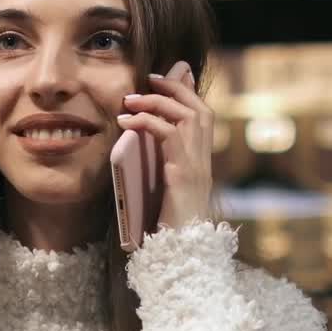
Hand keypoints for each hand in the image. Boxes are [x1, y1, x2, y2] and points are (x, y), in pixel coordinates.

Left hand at [117, 60, 215, 230]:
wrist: (181, 251)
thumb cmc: (169, 225)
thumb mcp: (165, 189)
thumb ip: (160, 164)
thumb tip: (139, 144)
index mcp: (201, 161)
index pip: (202, 115)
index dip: (185, 93)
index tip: (163, 79)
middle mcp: (204, 159)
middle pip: (198, 108)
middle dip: (174, 88)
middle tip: (149, 79)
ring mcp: (196, 165)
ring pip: (185, 115)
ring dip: (157, 102)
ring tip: (131, 100)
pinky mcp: (183, 173)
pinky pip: (168, 134)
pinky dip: (146, 122)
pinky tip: (126, 122)